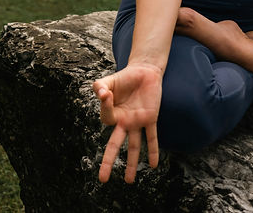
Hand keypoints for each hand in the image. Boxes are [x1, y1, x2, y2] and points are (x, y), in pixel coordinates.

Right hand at [93, 63, 162, 182]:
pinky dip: (153, 150)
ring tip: (129, 181)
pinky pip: (151, 137)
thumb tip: (101, 94)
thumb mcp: (108, 81)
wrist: (144, 72)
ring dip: (132, 163)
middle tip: (102, 180)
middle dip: (109, 162)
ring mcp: (137, 122)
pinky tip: (153, 165)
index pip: (106, 118)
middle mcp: (123, 122)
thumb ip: (99, 86)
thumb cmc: (124, 78)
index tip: (106, 94)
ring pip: (133, 146)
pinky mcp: (150, 118)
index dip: (105, 106)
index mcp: (112, 114)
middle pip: (115, 145)